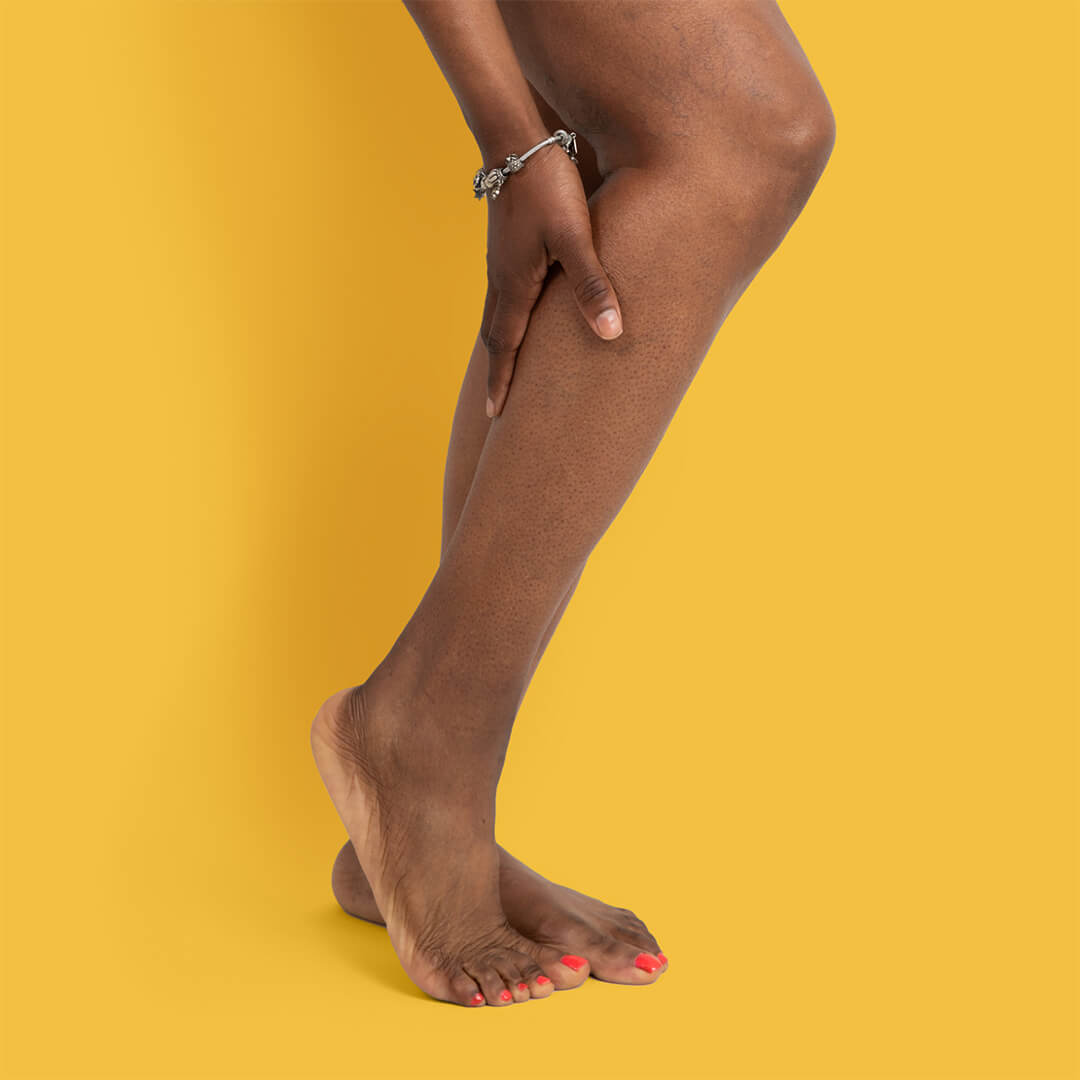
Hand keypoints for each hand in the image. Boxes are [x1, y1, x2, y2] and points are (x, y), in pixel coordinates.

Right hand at [480, 140, 622, 416]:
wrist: (514, 137)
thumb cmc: (546, 186)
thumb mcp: (576, 238)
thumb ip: (592, 286)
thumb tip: (611, 333)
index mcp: (514, 285)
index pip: (505, 347)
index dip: (502, 382)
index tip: (496, 416)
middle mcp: (501, 278)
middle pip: (494, 337)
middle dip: (496, 373)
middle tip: (496, 407)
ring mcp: (500, 261)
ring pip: (496, 315)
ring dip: (499, 346)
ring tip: (504, 370)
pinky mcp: (506, 245)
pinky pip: (501, 294)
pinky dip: (504, 319)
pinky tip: (517, 317)